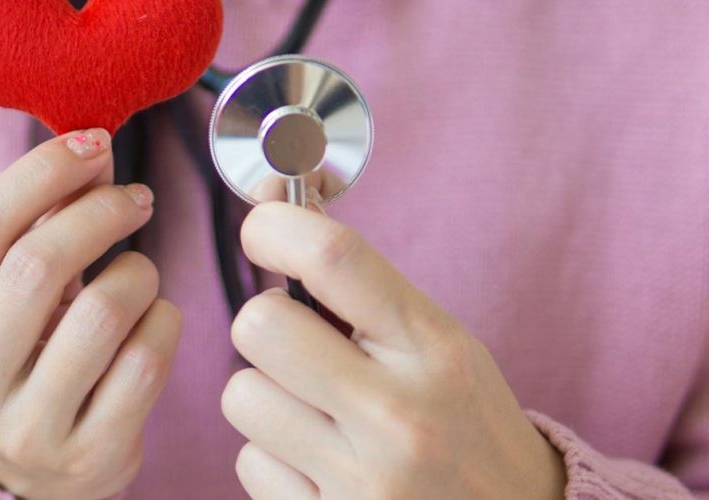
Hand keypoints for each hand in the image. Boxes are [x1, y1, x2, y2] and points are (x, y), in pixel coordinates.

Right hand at [0, 129, 181, 499]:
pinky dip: (164, 321)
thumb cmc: (15, 365)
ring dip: (137, 270)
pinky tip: (155, 318)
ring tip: (138, 270)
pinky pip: (148, 362)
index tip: (91, 143)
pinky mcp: (90, 458)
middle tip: (134, 197)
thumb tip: (91, 153)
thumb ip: (30, 232)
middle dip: (99, 212)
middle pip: (36, 265)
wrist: (24, 482)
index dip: (41, 173)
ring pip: (102, 311)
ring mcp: (26, 432)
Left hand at [222, 202, 565, 498]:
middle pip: (259, 327)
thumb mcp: (444, 347)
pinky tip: (322, 463)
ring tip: (319, 415)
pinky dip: (274, 459)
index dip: (275, 228)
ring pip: (241, 395)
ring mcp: (360, 478)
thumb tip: (280, 218)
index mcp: (435, 352)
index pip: (334, 258)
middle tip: (300, 347)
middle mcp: (397, 415)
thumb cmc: (467, 425)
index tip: (262, 231)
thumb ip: (367, 293)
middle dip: (267, 327)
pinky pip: (248, 462)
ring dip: (267, 399)